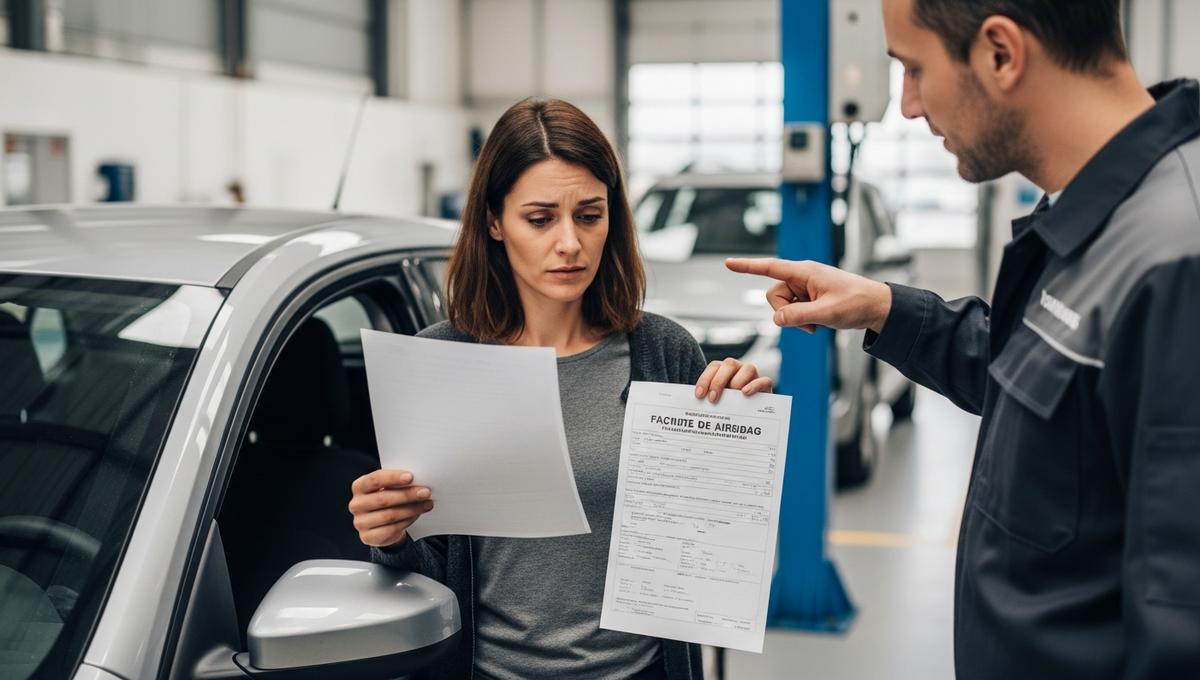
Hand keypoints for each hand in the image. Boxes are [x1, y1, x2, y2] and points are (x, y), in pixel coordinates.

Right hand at [349, 469, 434, 547]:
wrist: (381, 524)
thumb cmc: (387, 498)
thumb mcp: (389, 488)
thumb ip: (397, 483)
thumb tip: (418, 481)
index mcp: (359, 487)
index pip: (374, 479)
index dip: (393, 477)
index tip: (411, 477)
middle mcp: (356, 504)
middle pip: (383, 499)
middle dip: (407, 495)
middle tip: (425, 492)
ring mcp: (360, 522)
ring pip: (389, 515)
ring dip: (411, 509)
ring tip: (427, 504)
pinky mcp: (368, 537)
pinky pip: (391, 529)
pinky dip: (407, 521)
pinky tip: (417, 515)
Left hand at [694, 358, 773, 403]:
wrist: (752, 414)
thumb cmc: (729, 405)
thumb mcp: (718, 400)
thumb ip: (710, 398)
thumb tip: (697, 404)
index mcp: (724, 370)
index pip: (714, 367)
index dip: (705, 379)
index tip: (699, 395)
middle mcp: (739, 369)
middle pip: (729, 364)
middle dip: (718, 381)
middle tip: (712, 399)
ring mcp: (754, 376)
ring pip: (748, 368)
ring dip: (737, 382)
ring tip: (731, 397)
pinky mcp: (766, 385)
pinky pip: (764, 380)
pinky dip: (754, 385)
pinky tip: (745, 393)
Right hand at [725, 258, 892, 333]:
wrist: (877, 308)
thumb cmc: (857, 303)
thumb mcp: (826, 313)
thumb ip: (798, 316)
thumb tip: (776, 319)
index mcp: (805, 272)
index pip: (770, 267)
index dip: (747, 266)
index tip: (728, 263)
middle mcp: (802, 277)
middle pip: (774, 295)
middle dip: (785, 312)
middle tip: (808, 324)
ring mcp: (806, 288)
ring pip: (783, 305)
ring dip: (796, 319)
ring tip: (817, 324)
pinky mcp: (810, 298)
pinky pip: (794, 310)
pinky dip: (802, 320)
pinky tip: (819, 323)